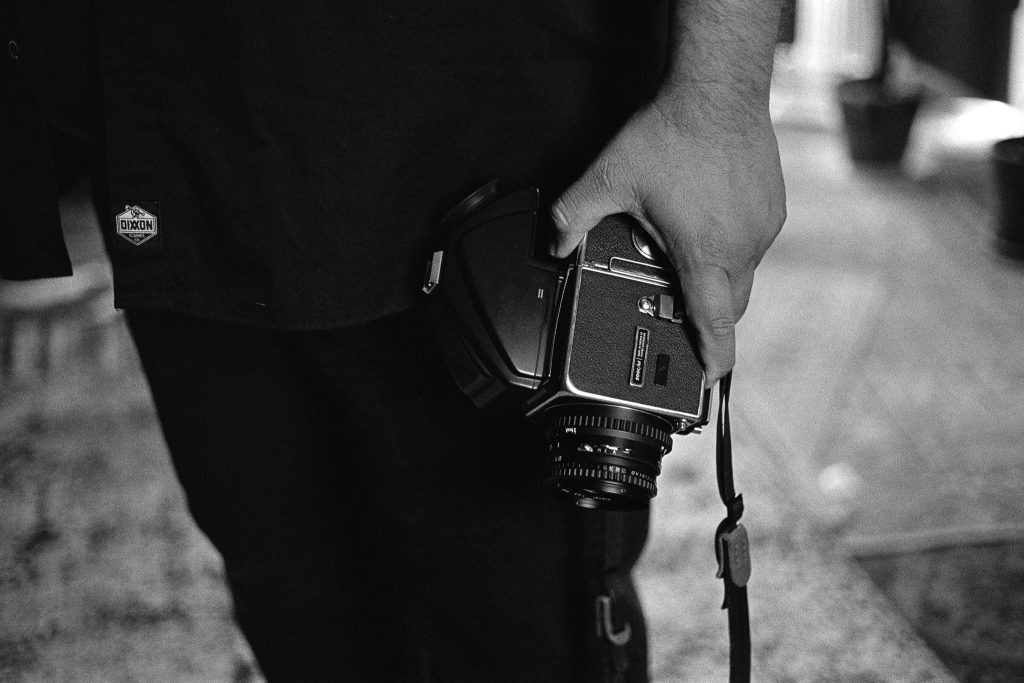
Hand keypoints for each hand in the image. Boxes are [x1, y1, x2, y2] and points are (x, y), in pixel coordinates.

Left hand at [550, 100, 785, 384]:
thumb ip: (574, 216)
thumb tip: (556, 244)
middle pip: (728, 305)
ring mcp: (763, 228)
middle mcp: (740, 246)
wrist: (720, 89)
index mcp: (703, 251)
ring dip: (715, 277)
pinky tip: (704, 223)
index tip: (711, 378)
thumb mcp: (609, 178)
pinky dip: (729, 249)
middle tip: (678, 304)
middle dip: (706, 316)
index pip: (713, 320)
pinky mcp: (774, 210)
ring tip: (683, 249)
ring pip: (741, 275)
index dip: (712, 355)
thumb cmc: (673, 132)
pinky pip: (752, 246)